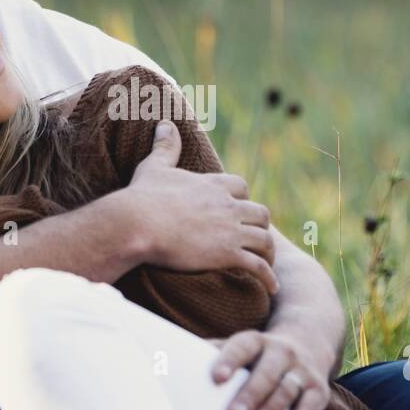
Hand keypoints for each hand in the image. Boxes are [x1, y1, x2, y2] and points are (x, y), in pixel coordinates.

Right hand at [125, 120, 277, 294]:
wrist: (137, 223)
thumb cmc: (142, 197)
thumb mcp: (155, 167)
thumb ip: (165, 147)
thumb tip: (165, 123)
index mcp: (212, 184)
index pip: (240, 187)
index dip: (241, 199)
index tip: (237, 210)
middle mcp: (227, 205)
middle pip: (260, 213)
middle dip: (260, 225)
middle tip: (255, 238)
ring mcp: (230, 230)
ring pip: (265, 238)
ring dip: (268, 252)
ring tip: (268, 264)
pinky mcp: (227, 253)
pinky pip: (258, 265)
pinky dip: (269, 276)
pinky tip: (272, 286)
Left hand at [209, 330, 330, 409]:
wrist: (309, 342)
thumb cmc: (259, 354)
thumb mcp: (239, 346)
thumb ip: (212, 352)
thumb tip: (168, 360)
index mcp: (256, 341)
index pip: (242, 346)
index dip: (229, 360)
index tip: (216, 378)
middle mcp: (281, 352)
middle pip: (265, 373)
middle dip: (249, 396)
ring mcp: (301, 371)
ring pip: (286, 390)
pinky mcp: (318, 390)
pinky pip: (308, 406)